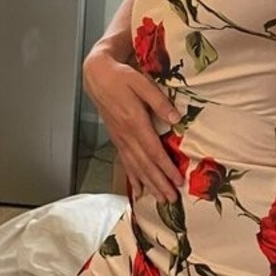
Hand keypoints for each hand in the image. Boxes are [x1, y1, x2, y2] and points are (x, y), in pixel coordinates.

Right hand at [82, 49, 185, 201]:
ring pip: (135, 167)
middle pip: (145, 164)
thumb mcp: (142, 83)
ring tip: (160, 199)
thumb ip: (159, 101)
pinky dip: (133, 177)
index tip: (177, 180)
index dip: (166, 167)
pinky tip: (139, 190)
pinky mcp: (117, 139)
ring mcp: (120, 139)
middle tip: (172, 198)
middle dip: (159, 183)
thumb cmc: (121, 77)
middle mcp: (126, 135)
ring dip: (149, 184)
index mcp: (134, 122)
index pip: (153, 151)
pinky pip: (125, 162)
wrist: (98, 77)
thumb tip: (176, 119)